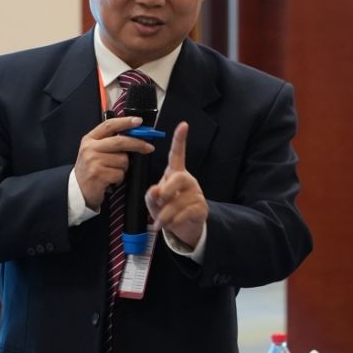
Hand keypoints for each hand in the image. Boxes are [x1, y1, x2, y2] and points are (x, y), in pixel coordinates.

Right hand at [74, 115, 155, 210]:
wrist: (78, 189)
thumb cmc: (92, 169)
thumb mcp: (96, 151)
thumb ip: (111, 142)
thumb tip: (137, 135)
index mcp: (89, 139)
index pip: (109, 125)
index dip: (125, 122)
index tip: (138, 121)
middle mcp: (89, 148)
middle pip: (120, 141)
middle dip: (138, 144)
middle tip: (149, 148)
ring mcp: (92, 161)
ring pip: (123, 160)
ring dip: (124, 168)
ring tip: (113, 171)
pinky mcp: (97, 175)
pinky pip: (120, 174)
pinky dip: (120, 178)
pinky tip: (110, 181)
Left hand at [142, 123, 207, 247]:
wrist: (183, 227)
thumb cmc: (166, 209)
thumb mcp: (153, 201)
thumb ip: (151, 195)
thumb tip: (156, 191)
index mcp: (175, 174)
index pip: (177, 155)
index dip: (180, 140)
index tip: (184, 125)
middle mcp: (188, 180)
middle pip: (179, 178)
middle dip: (166, 190)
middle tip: (158, 200)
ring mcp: (197, 193)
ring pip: (179, 201)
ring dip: (165, 213)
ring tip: (161, 220)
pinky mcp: (202, 207)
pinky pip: (185, 212)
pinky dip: (174, 221)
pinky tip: (171, 223)